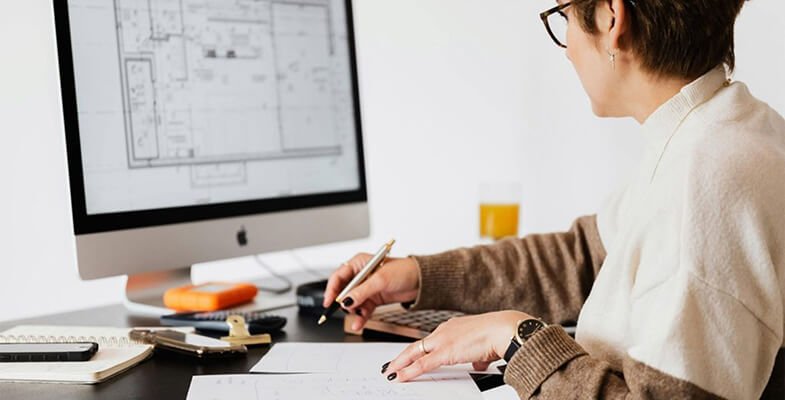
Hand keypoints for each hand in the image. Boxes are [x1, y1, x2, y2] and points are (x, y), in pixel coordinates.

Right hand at [323, 254, 419, 329]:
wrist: (421, 282)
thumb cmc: (404, 271)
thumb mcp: (381, 280)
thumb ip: (362, 291)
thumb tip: (346, 300)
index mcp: (359, 263)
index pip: (339, 276)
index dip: (331, 289)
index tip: (329, 301)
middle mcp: (361, 275)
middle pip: (343, 290)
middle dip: (343, 302)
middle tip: (345, 310)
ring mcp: (367, 288)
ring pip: (352, 302)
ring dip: (353, 311)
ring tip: (356, 318)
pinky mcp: (373, 299)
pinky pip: (362, 309)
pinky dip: (360, 317)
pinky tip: (358, 323)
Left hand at [382, 310, 532, 381]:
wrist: (504, 329)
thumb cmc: (498, 335)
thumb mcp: (484, 348)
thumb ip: (477, 356)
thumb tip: (477, 363)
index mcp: (453, 327)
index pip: (430, 340)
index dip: (418, 349)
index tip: (410, 356)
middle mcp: (444, 331)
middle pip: (417, 345)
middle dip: (402, 356)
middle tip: (391, 364)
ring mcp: (443, 341)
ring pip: (415, 353)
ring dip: (401, 363)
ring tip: (390, 371)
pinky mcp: (445, 352)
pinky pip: (422, 364)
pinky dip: (409, 371)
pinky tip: (400, 376)